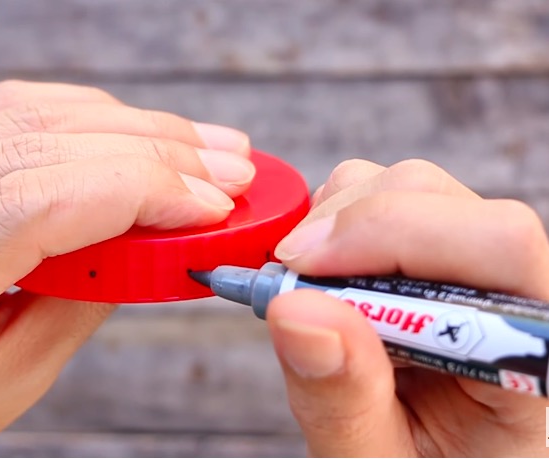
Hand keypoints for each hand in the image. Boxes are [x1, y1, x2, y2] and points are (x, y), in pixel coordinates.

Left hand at [0, 80, 254, 455]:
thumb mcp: (5, 382)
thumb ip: (83, 299)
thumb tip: (156, 231)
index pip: (30, 206)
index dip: (137, 191)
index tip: (211, 204)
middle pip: (32, 147)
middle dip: (150, 150)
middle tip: (228, 169)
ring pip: (20, 117)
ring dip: (125, 125)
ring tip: (196, 147)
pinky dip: (78, 117)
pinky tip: (128, 131)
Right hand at [269, 159, 548, 455]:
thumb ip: (343, 400)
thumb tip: (295, 308)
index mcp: (525, 351)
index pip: (500, 246)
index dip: (393, 236)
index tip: (301, 272)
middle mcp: (512, 293)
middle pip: (439, 199)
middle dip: (347, 230)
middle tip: (287, 283)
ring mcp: (475, 266)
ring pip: (407, 186)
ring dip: (335, 227)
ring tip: (312, 295)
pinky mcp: (436, 252)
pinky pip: (382, 196)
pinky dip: (332, 225)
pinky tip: (324, 280)